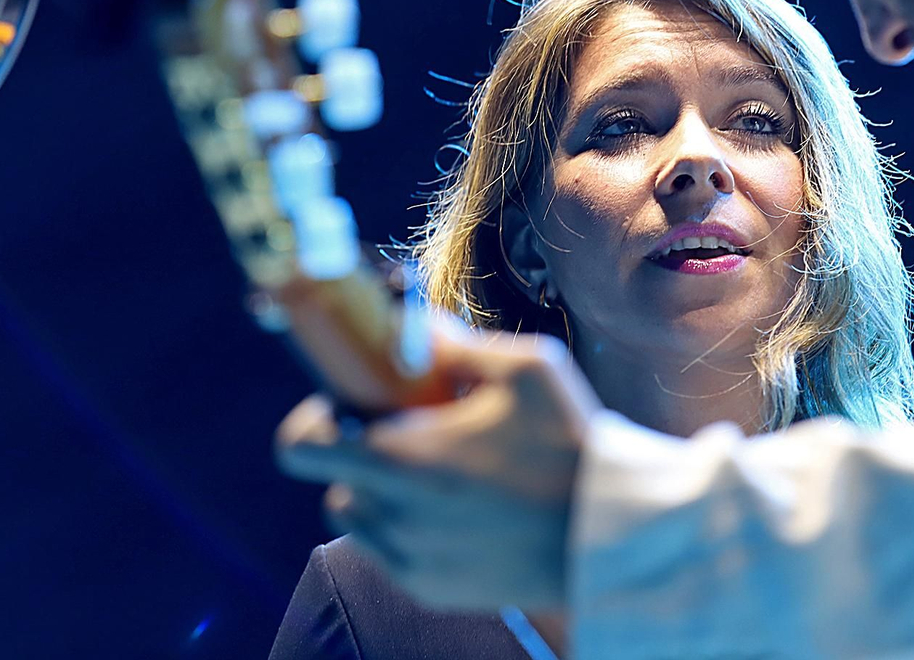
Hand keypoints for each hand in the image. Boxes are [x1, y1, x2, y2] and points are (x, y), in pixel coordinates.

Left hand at [275, 325, 600, 611]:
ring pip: (356, 517)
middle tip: (406, 435)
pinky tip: (457, 508)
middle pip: (327, 479)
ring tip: (434, 473)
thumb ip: (457, 343)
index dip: (317, 418)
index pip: (302, 444)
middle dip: (355, 453)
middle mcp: (394, 516)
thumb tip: (413, 322)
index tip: (357, 404)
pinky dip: (405, 528)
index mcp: (403, 458)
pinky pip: (389, 552)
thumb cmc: (570, 443)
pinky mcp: (430, 590)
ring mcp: (409, 559)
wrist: (611, 533)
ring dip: (377, 492)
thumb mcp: (527, 370)